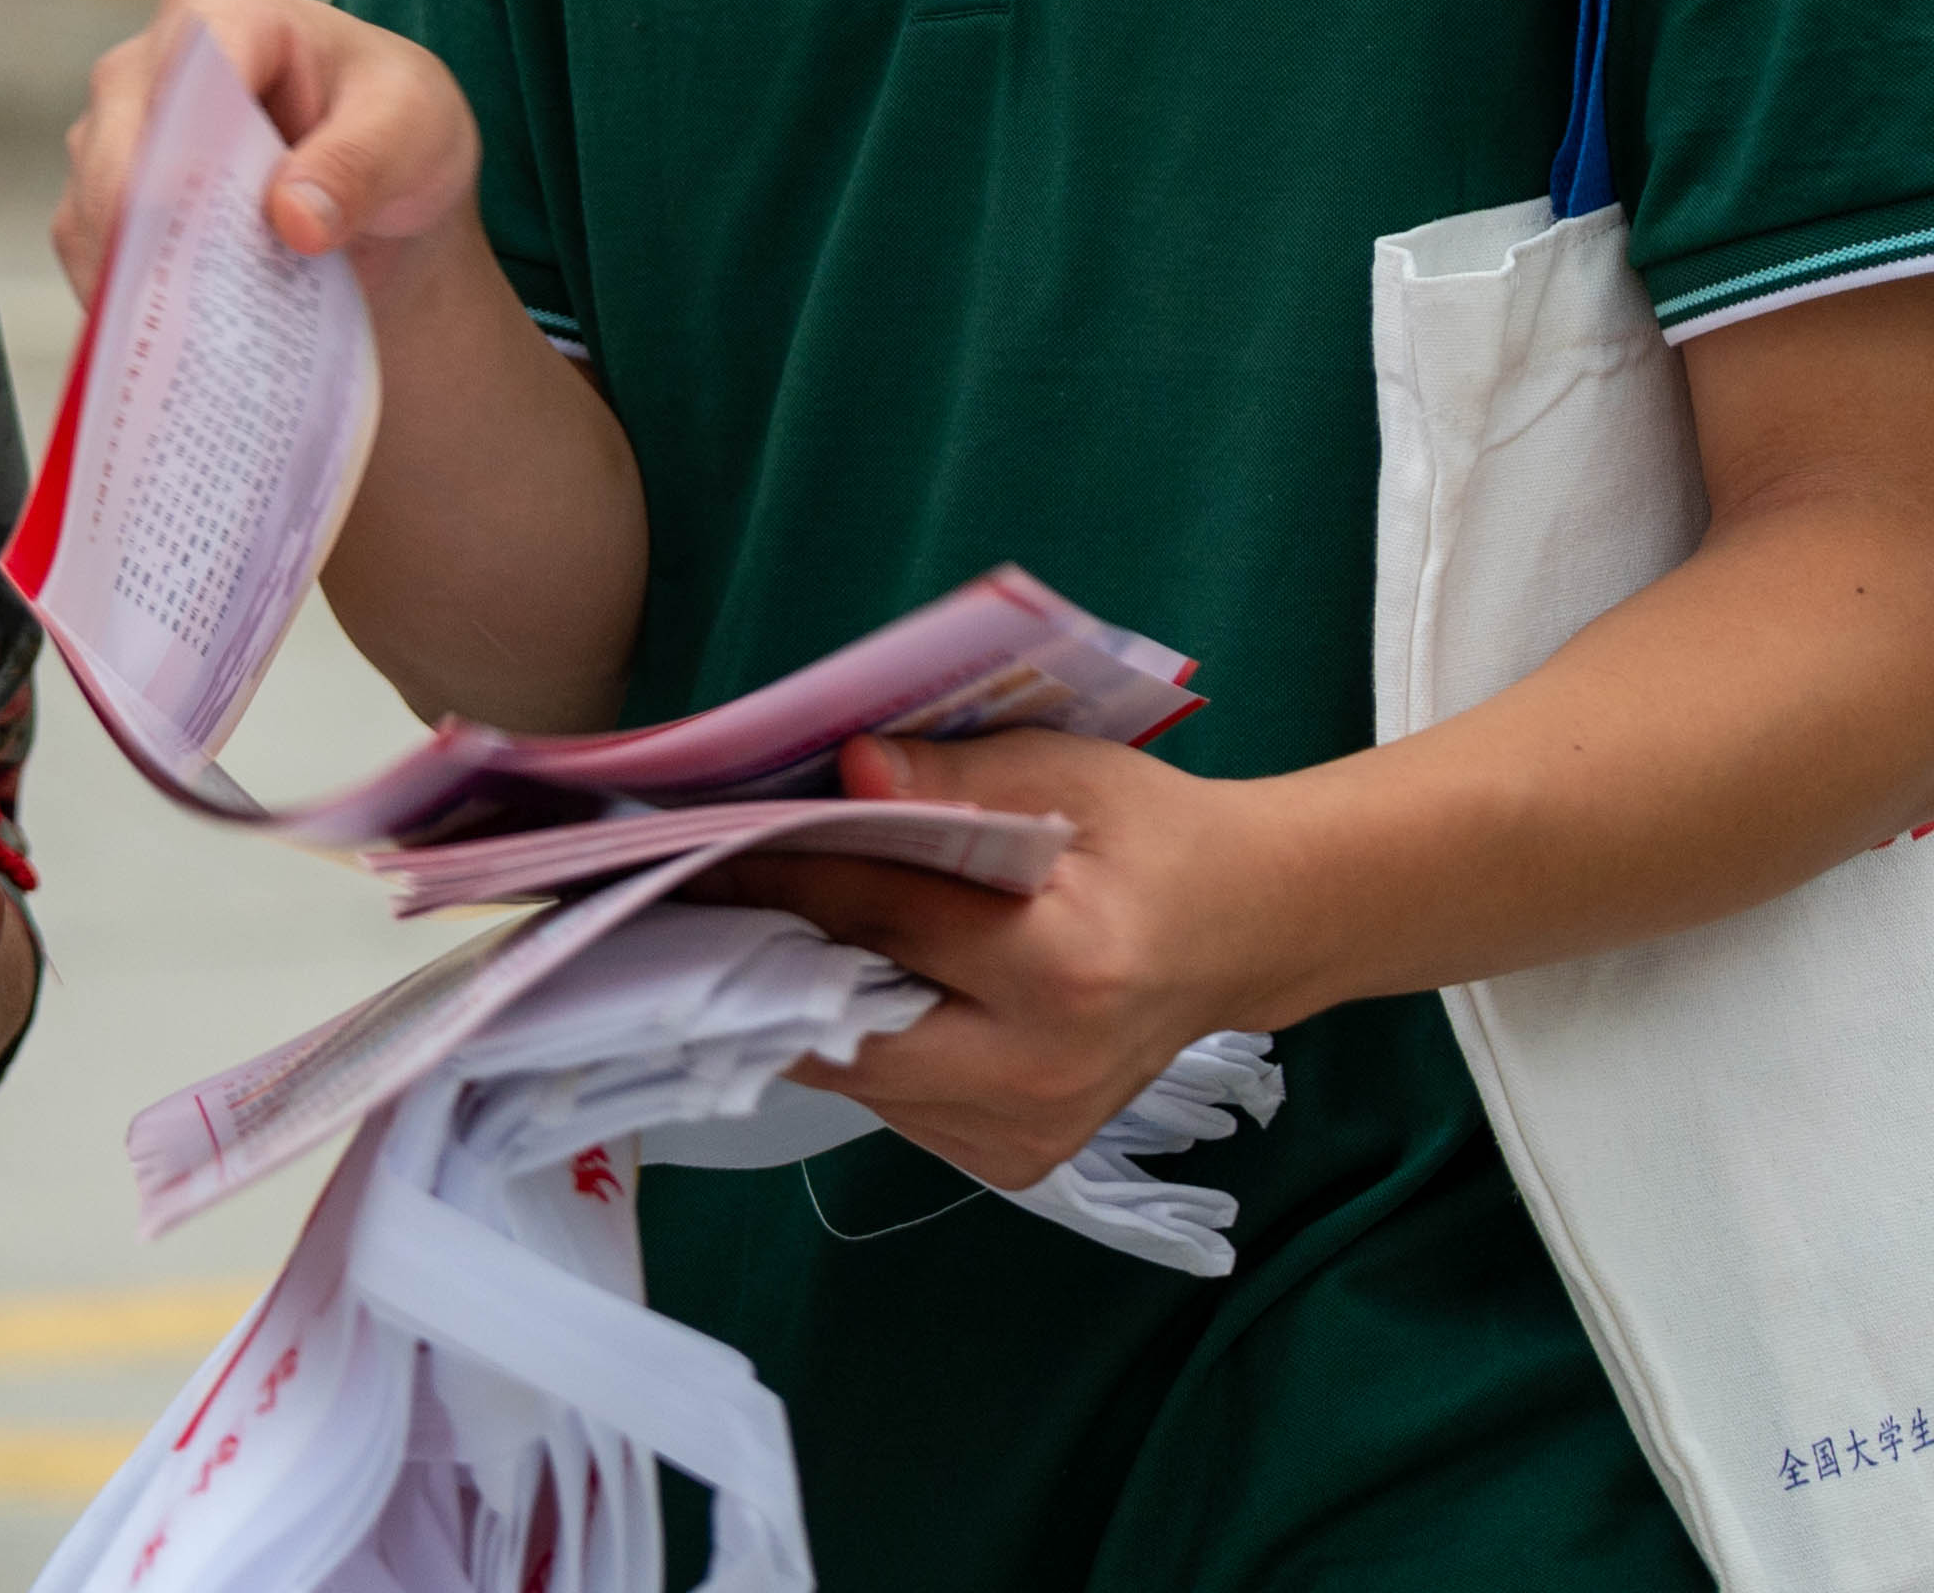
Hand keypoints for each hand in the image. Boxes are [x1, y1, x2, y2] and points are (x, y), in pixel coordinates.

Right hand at [55, 0, 481, 311]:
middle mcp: (148, 63)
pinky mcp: (100, 208)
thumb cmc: (397, 131)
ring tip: (203, 339)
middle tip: (198, 310)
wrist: (379, 201)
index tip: (200, 222)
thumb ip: (363, 164)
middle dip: (157, 228)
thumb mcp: (418, 130)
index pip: (193, 65)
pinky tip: (178, 344)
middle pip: (122, 144)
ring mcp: (113, 136)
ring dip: (144, 279)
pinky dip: (131, 308)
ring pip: (95, 210)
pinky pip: (92, 261)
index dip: (192, 141)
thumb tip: (293, 219)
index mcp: (225, 12)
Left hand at [703, 731, 1317, 1188]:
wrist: (1239, 932)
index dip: (782, 873)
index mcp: (1064, 967)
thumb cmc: (1152, 840)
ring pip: (859, 1076)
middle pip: (847, 1028)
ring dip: (800, 1006)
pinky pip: (894, 1103)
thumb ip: (954, 781)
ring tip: (755, 929)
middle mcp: (1042, 1072)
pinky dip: (857, 1041)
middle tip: (693, 900)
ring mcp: (1027, 1134)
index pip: (882, 917)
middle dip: (765, 961)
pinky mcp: (1012, 1160)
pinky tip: (842, 982)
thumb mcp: (1067, 774)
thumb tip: (842, 773)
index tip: (698, 841)